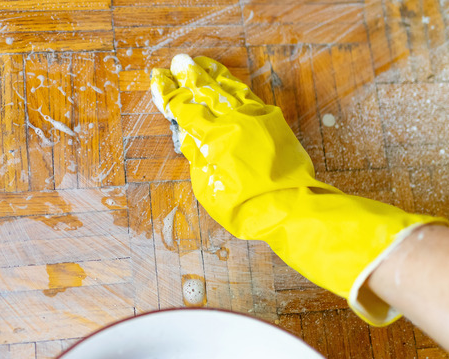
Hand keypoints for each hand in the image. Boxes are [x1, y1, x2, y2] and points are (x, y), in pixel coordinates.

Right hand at [150, 54, 445, 324]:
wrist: (290, 207)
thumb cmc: (244, 205)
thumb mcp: (208, 187)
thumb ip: (198, 158)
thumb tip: (191, 138)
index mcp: (214, 136)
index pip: (185, 107)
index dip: (169, 93)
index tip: (158, 79)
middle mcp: (235, 120)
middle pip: (208, 90)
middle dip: (189, 75)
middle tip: (178, 61)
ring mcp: (257, 117)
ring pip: (231, 88)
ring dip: (214, 75)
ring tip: (202, 64)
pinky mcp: (274, 122)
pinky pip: (250, 97)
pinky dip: (236, 88)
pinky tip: (231, 85)